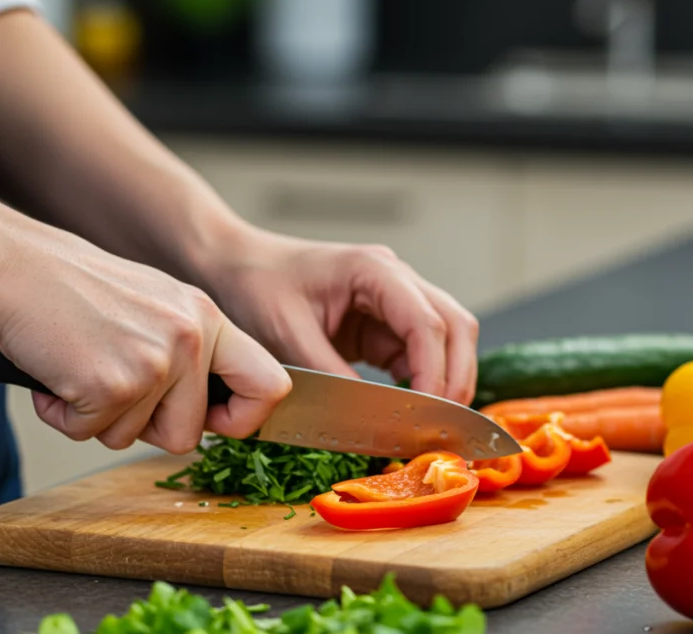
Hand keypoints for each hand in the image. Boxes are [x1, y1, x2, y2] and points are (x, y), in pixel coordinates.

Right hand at [0, 220, 291, 452]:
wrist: (12, 266)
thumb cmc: (73, 289)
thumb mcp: (155, 305)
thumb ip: (190, 351)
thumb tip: (213, 412)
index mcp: (207, 318)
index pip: (270, 384)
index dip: (244, 418)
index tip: (215, 425)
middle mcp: (191, 338)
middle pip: (188, 433)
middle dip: (145, 427)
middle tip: (111, 388)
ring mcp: (154, 362)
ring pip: (133, 439)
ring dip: (97, 418)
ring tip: (78, 366)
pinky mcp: (112, 385)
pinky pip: (87, 434)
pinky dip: (62, 414)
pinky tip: (55, 372)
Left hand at [201, 228, 479, 404]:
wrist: (237, 266)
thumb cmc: (258, 286)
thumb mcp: (289, 334)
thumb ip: (332, 375)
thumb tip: (371, 418)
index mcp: (374, 271)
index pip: (427, 322)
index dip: (434, 371)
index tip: (428, 412)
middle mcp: (396, 280)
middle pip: (455, 325)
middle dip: (456, 376)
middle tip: (442, 425)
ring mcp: (394, 300)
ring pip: (447, 339)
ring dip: (446, 379)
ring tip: (431, 423)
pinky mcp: (384, 324)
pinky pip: (419, 353)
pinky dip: (422, 382)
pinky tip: (410, 411)